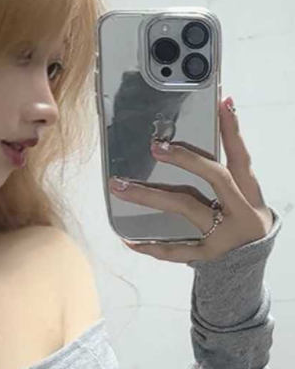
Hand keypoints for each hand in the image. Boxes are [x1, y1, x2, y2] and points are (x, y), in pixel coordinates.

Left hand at [109, 97, 273, 262]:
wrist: (248, 265)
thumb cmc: (241, 221)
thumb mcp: (243, 196)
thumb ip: (225, 173)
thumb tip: (203, 136)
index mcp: (249, 193)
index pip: (241, 157)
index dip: (233, 131)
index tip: (222, 103)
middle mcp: (241, 211)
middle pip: (215, 177)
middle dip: (186, 159)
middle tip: (155, 147)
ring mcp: (223, 234)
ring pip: (185, 206)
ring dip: (150, 195)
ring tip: (120, 186)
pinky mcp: (207, 255)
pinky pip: (176, 249)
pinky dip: (152, 245)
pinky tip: (129, 239)